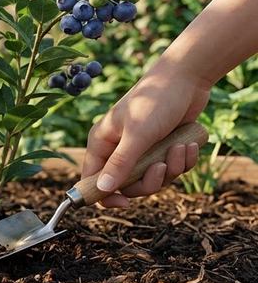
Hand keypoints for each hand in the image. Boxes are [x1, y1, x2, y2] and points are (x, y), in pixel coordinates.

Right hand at [82, 62, 209, 207]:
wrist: (187, 78)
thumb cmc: (155, 101)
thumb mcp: (137, 135)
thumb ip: (120, 164)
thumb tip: (102, 189)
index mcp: (103, 143)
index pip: (93, 179)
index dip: (104, 195)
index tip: (125, 203)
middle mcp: (119, 148)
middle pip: (128, 185)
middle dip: (149, 180)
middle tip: (162, 168)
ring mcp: (142, 149)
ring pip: (153, 178)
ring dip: (171, 168)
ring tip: (181, 147)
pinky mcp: (163, 147)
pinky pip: (171, 168)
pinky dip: (183, 160)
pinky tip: (189, 144)